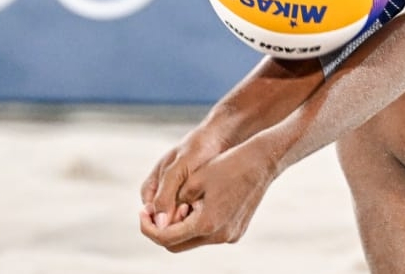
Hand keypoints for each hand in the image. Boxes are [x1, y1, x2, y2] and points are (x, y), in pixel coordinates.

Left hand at [138, 142, 276, 251]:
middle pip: (178, 244)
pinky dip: (197, 223)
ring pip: (194, 239)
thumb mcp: (192, 180)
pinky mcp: (237, 231)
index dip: (148, 227)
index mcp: (206, 223)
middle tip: (152, 212)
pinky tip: (197, 203)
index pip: (166, 237)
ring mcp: (230, 236)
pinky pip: (209, 234)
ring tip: (179, 202)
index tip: (141, 213)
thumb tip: (157, 222)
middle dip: (162, 229)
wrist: (263, 161)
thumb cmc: (227, 165)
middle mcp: (219, 236)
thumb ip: (171, 204)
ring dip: (180, 226)